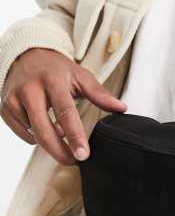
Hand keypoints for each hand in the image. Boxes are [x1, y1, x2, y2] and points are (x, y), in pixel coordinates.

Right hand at [0, 48, 126, 164]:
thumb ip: (100, 94)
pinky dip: (37, 136)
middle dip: (60, 151)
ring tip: (61, 132)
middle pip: (44, 130)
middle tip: (74, 160)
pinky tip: (45, 126)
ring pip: (34, 134)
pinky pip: (24, 134)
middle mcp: (31, 89)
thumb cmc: (56, 69)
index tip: (83, 154)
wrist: (26, 55)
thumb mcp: (81, 76)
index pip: (65, 112)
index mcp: (53, 80)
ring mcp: (15, 99)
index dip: (75, 136)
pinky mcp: (6, 108)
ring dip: (51, 140)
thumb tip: (122, 108)